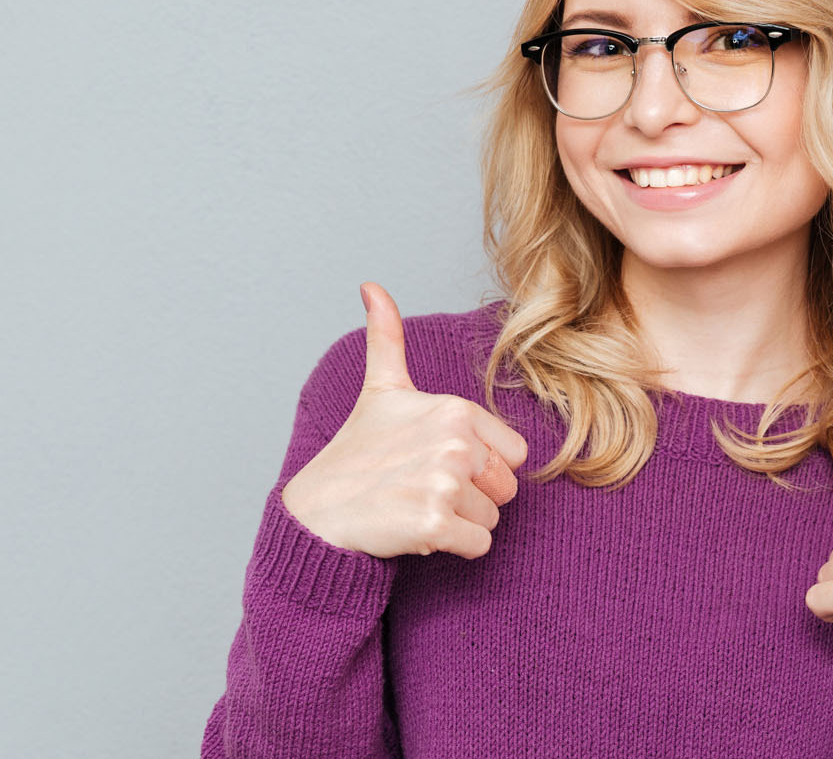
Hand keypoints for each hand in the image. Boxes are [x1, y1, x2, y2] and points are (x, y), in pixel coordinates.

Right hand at [279, 282, 529, 559]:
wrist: (318, 512)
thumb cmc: (356, 453)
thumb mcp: (380, 390)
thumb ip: (387, 337)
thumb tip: (371, 286)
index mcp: (455, 409)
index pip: (514, 453)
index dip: (482, 464)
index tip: (437, 462)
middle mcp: (455, 443)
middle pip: (507, 487)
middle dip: (473, 496)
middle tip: (424, 487)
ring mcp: (444, 484)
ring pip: (492, 518)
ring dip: (460, 523)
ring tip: (415, 505)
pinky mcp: (434, 525)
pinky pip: (479, 546)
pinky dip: (453, 547)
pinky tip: (416, 530)